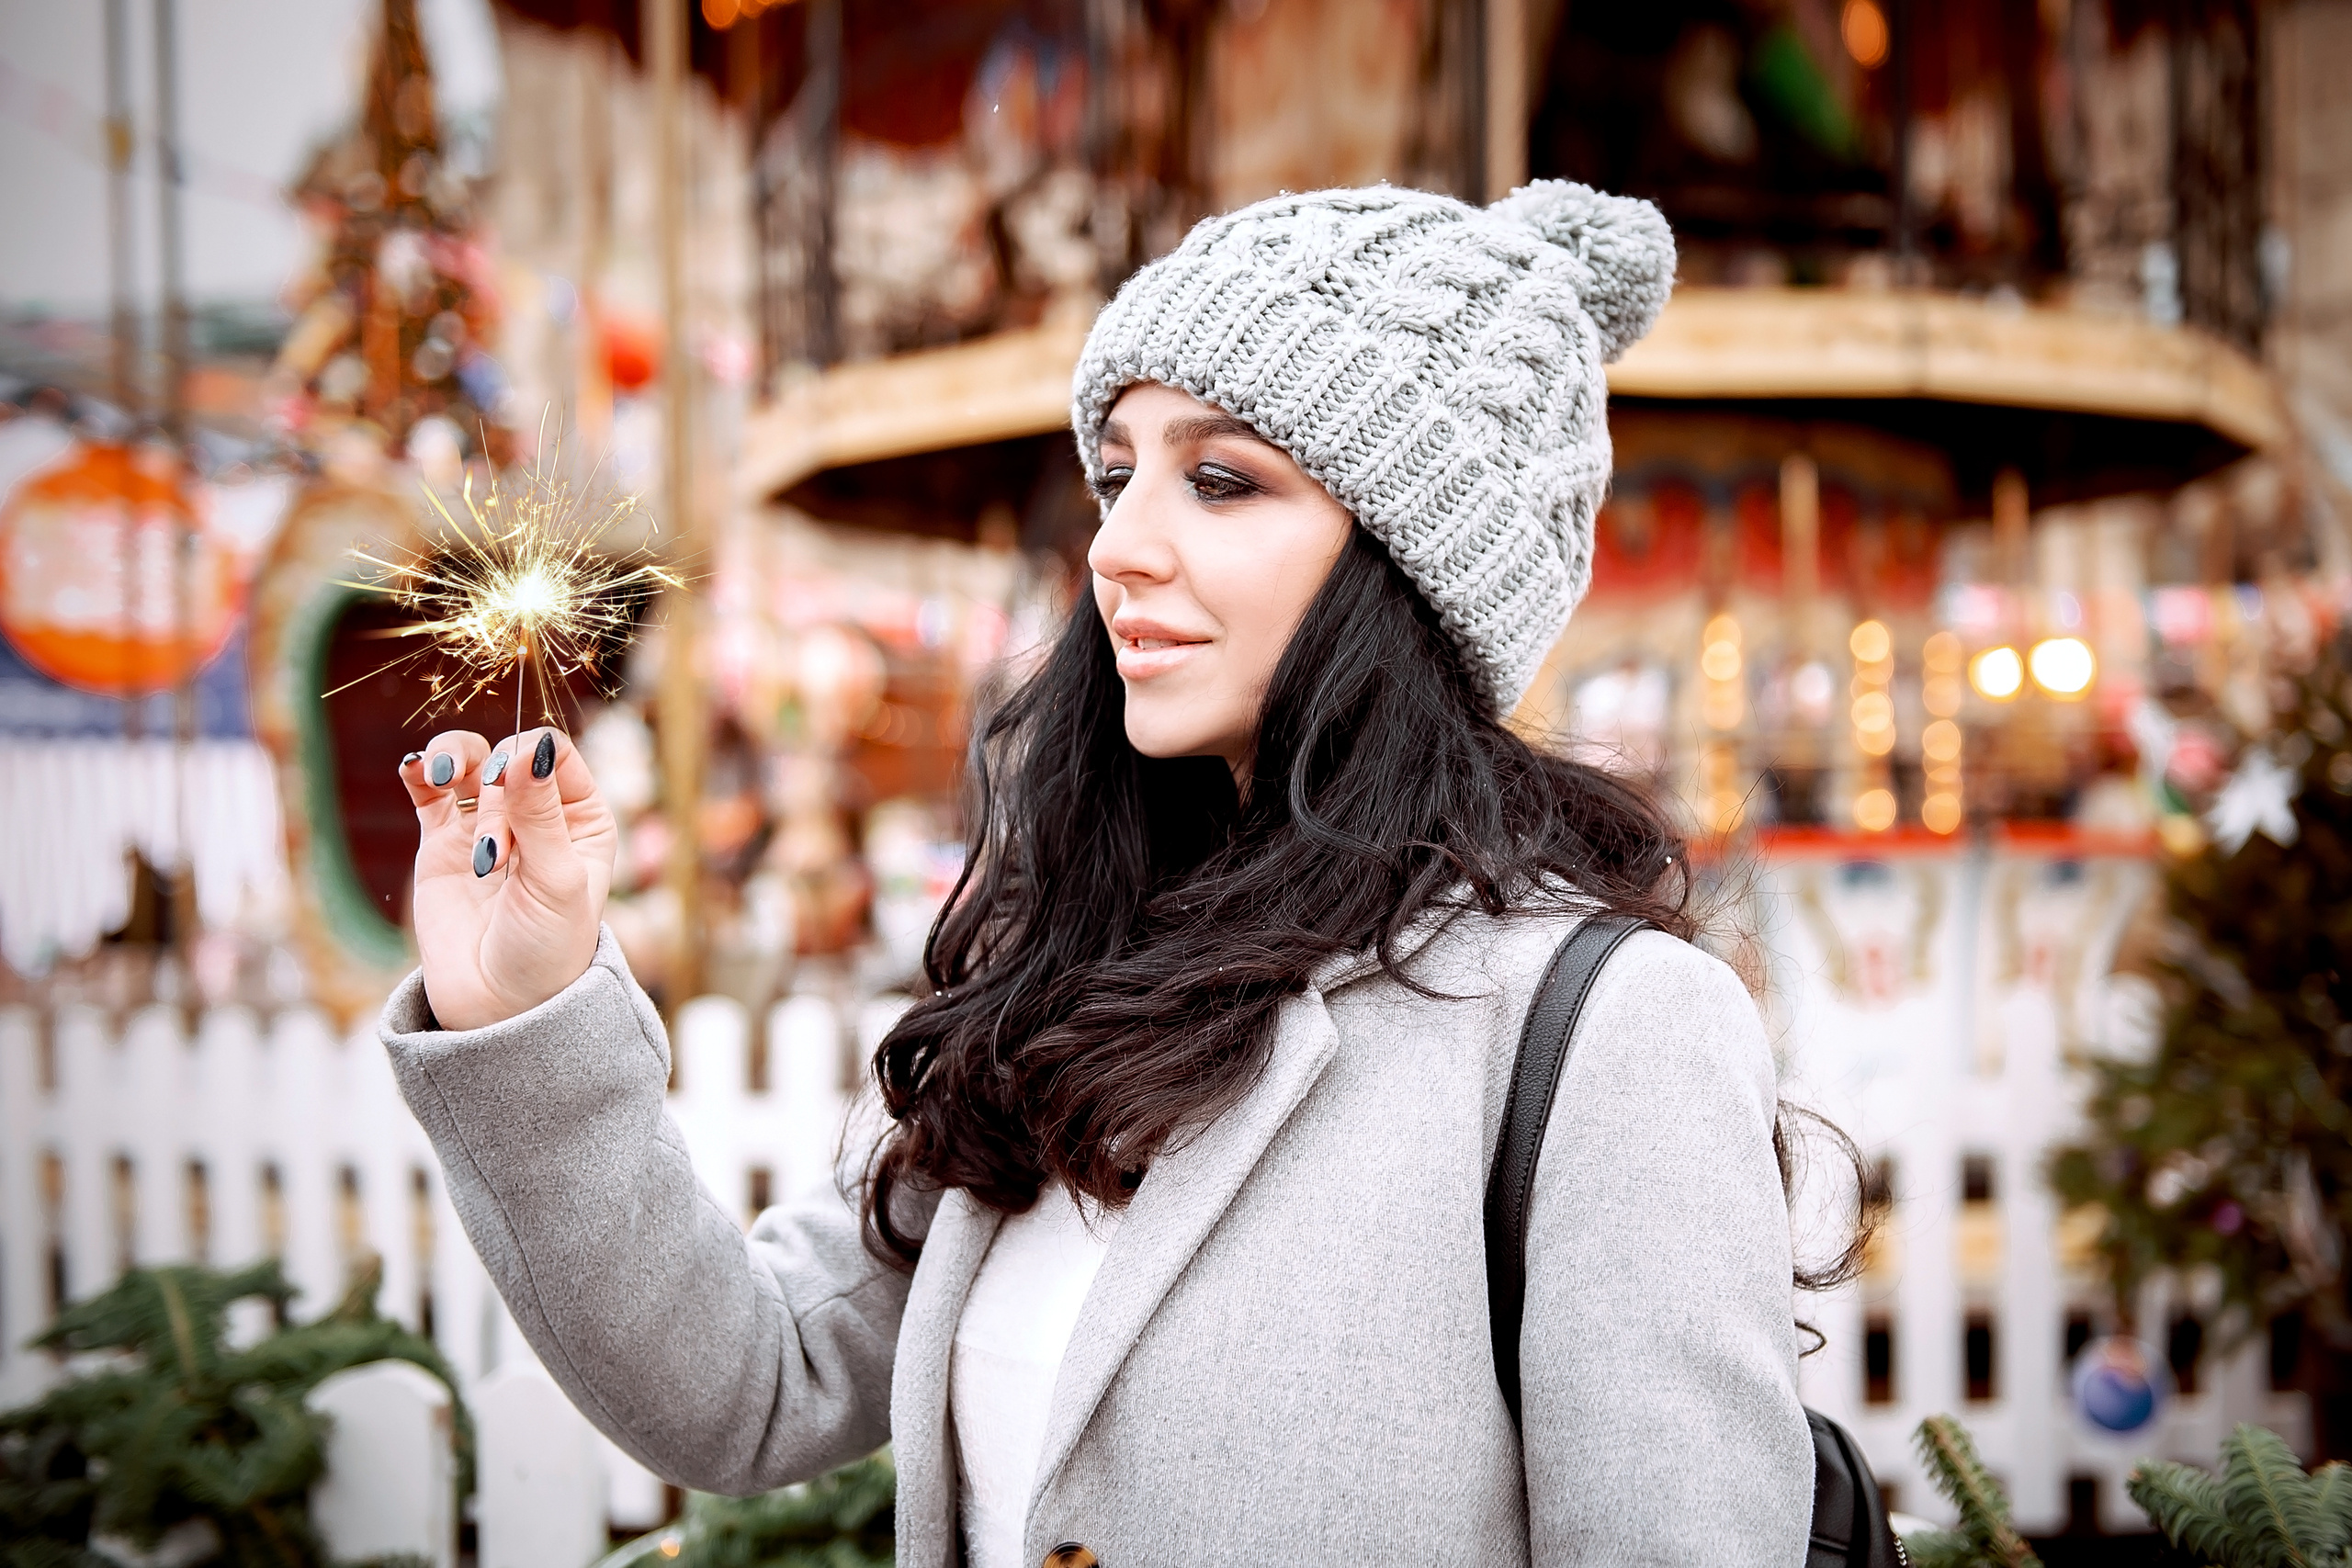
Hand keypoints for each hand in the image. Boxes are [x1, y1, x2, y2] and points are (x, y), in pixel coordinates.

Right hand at [400, 728, 617, 1030]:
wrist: (499, 1006)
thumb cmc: (547, 948)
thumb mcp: (556, 880)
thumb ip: (539, 815)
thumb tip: (531, 748)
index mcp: (581, 818)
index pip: (556, 753)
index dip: (530, 756)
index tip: (512, 785)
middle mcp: (537, 814)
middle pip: (507, 759)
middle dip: (496, 796)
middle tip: (495, 857)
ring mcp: (487, 825)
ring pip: (469, 762)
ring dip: (455, 761)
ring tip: (441, 778)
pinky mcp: (443, 844)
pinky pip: (429, 793)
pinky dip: (422, 771)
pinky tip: (417, 767)